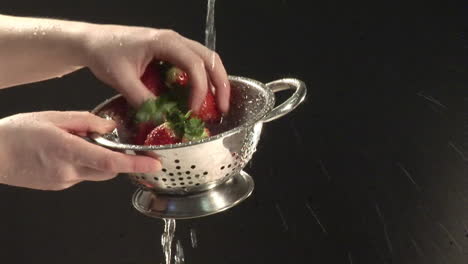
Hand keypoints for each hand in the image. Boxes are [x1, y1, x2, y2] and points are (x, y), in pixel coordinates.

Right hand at [0, 111, 159, 189]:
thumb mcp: (53, 117)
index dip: (136, 164)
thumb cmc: (16, 134)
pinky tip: (67, 151)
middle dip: (118, 157)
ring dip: (99, 159)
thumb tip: (110, 126)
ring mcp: (64, 181)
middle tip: (110, 140)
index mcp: (67, 151)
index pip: (110, 161)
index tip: (154, 164)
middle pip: (109, 169)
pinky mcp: (59, 185)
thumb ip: (85, 121)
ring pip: (97, 172)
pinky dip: (84, 163)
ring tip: (79, 142)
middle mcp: (68, 171)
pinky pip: (82, 175)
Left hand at [82, 24, 229, 112]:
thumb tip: (162, 120)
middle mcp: (174, 40)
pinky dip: (203, 79)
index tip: (193, 110)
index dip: (199, 89)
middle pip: (210, 58)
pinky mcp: (170, 52)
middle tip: (223, 107)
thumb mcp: (121, 79)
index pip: (194, 64)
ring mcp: (174, 44)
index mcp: (164, 42)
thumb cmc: (104, 52)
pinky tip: (200, 96)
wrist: (92, 41)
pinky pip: (195, 63)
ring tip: (218, 103)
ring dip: (215, 81)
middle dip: (221, 84)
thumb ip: (142, 100)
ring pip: (206, 59)